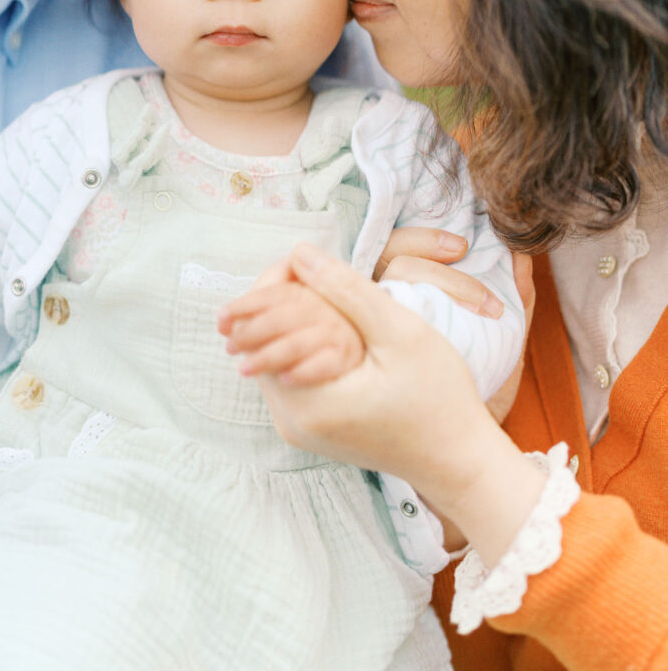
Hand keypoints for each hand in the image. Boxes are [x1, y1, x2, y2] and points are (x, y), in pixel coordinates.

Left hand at [225, 242, 544, 568]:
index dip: (273, 284)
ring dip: (287, 321)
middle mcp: (290, 421)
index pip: (256, 327)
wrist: (459, 462)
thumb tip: (298, 253)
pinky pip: (288, 374)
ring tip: (321, 294)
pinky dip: (299, 344)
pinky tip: (328, 326)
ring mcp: (298, 429)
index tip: (302, 258)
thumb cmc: (439, 399)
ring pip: (270, 356)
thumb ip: (346, 290)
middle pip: (255, 342)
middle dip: (276, 300)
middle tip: (309, 270)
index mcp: (306, 402)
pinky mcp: (310, 430)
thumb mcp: (399, 332)